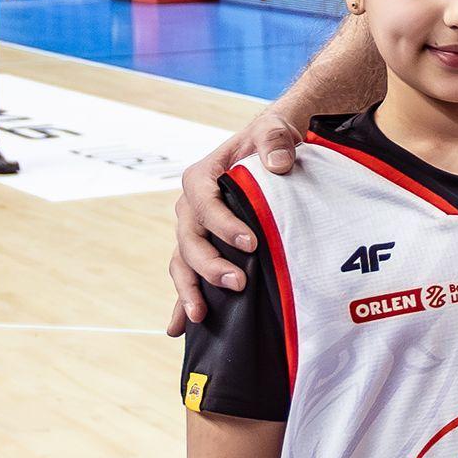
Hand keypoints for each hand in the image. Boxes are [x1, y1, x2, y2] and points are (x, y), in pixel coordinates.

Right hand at [166, 111, 302, 332]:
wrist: (271, 151)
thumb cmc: (269, 140)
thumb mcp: (274, 130)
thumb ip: (275, 141)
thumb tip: (279, 163)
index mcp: (201, 177)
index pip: (204, 203)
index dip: (223, 224)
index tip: (251, 242)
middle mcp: (191, 207)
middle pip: (190, 240)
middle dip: (210, 264)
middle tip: (238, 282)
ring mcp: (195, 231)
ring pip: (183, 262)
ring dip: (189, 289)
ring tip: (201, 315)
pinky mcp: (205, 249)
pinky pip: (188, 275)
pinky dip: (182, 301)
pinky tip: (179, 328)